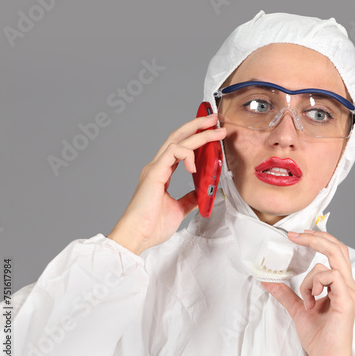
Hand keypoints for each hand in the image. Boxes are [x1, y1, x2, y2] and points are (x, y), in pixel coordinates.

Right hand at [107, 114, 225, 254]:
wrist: (137, 236)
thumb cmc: (151, 225)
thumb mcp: (179, 209)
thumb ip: (189, 198)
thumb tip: (202, 192)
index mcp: (162, 173)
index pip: (179, 147)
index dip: (195, 137)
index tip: (212, 132)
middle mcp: (157, 166)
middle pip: (178, 136)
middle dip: (197, 125)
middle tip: (215, 119)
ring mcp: (155, 168)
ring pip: (178, 141)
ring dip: (199, 133)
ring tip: (216, 132)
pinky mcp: (154, 173)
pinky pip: (173, 152)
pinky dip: (187, 154)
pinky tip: (195, 166)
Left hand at [262, 230, 354, 355]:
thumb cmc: (320, 337)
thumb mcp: (297, 309)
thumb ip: (286, 293)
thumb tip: (268, 280)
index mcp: (340, 284)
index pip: (335, 251)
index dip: (319, 239)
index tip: (299, 235)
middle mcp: (347, 284)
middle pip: (339, 248)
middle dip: (317, 238)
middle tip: (297, 236)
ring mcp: (349, 291)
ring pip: (332, 260)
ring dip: (310, 276)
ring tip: (307, 297)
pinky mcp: (346, 299)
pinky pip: (332, 276)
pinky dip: (315, 284)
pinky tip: (312, 301)